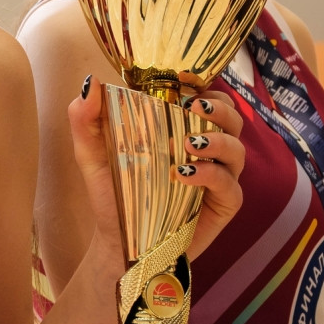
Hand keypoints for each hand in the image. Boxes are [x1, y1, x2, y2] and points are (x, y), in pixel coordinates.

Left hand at [67, 77, 244, 266]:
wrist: (120, 242)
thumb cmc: (113, 195)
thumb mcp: (91, 154)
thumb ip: (86, 119)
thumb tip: (92, 84)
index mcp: (180, 131)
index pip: (205, 99)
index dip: (203, 87)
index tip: (185, 81)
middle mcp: (205, 151)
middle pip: (232, 118)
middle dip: (220, 107)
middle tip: (195, 106)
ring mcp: (218, 178)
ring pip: (237, 149)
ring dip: (217, 140)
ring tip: (187, 144)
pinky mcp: (223, 205)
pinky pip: (231, 186)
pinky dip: (212, 175)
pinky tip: (185, 175)